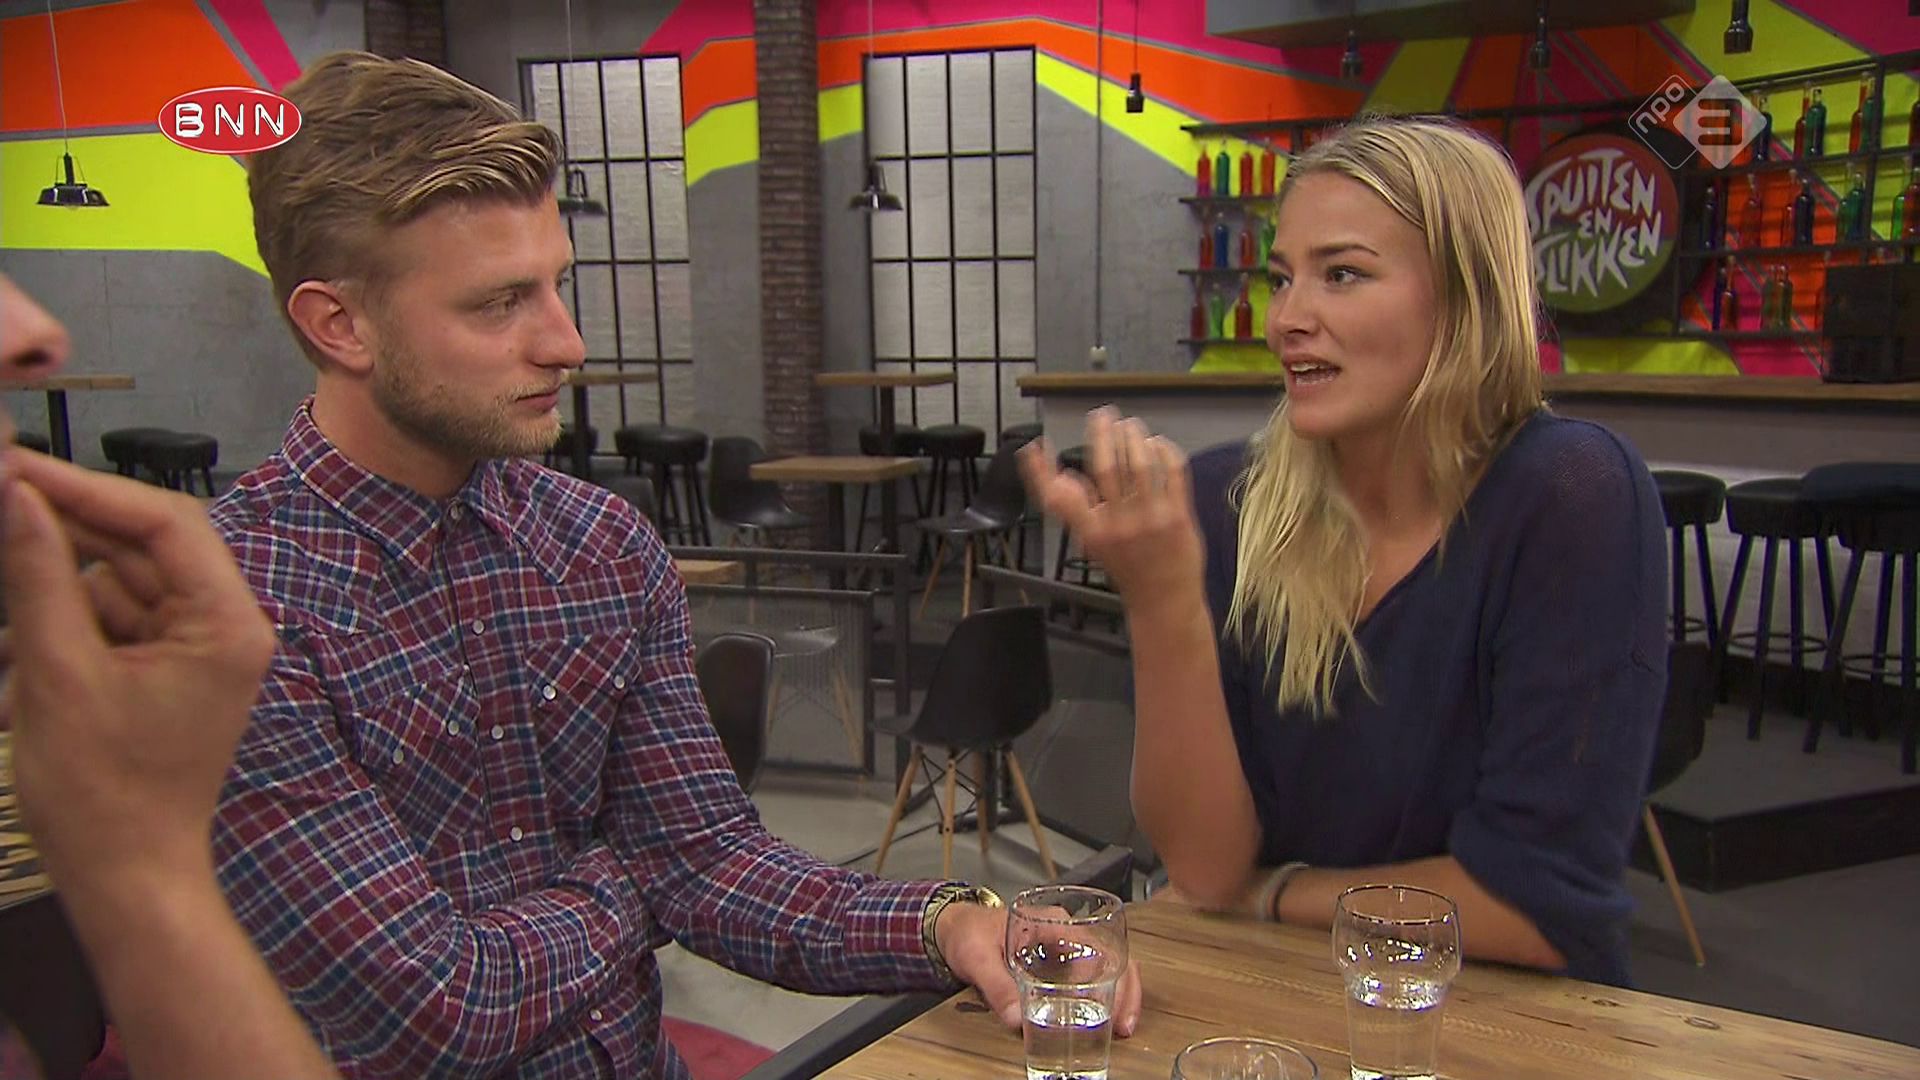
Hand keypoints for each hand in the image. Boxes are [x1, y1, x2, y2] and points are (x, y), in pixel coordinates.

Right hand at [0, 449, 275, 891]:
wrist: (123, 878)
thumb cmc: (103, 794)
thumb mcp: (58, 673)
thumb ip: (37, 576)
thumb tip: (12, 495)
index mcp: (228, 624)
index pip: (165, 523)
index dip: (87, 488)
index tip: (16, 466)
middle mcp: (226, 626)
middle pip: (142, 545)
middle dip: (66, 533)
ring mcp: (197, 647)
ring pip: (117, 580)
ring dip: (55, 591)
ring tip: (24, 653)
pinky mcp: (165, 668)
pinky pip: (110, 619)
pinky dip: (62, 627)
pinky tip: (27, 669)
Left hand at [934, 899, 1143, 1037]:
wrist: (957, 929)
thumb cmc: (968, 933)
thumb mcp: (977, 957)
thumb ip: (996, 986)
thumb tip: (1017, 1018)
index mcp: (1050, 921)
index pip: (1092, 942)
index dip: (1105, 972)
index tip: (1104, 1002)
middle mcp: (1066, 930)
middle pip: (1111, 953)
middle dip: (1125, 988)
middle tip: (1122, 1023)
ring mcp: (1067, 945)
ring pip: (1109, 964)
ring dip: (1121, 993)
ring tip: (1122, 1027)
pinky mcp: (1062, 961)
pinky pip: (1094, 974)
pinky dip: (1105, 995)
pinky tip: (1105, 1019)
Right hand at [1020, 408, 1203, 610]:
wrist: (1164, 600)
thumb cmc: (1129, 571)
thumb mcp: (1094, 544)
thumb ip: (1079, 511)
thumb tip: (1063, 479)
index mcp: (1092, 533)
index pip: (1059, 496)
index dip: (1042, 470)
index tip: (1035, 446)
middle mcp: (1119, 524)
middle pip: (1107, 466)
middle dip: (1102, 434)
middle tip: (1102, 416)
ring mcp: (1151, 519)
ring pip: (1140, 464)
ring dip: (1134, 437)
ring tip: (1130, 425)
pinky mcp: (1179, 516)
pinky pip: (1172, 473)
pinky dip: (1164, 451)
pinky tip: (1158, 444)